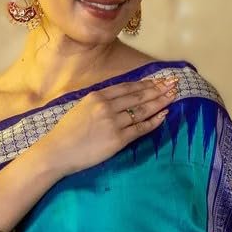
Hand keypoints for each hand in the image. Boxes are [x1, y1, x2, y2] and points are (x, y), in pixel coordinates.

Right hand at [40, 75, 179, 175]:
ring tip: (173, 96)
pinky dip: (154, 121)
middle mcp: (107, 106)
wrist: (57, 152)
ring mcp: (113, 122)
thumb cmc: (66, 133)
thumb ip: (98, 102)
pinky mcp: (117, 139)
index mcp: (97, 96)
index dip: (146, 83)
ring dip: (160, 102)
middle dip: (159, 89)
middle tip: (174, 83)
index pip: (128, 87)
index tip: (159, 80)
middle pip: (139, 96)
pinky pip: (140, 128)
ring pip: (142, 110)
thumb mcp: (80, 108)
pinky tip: (164, 115)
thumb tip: (116, 99)